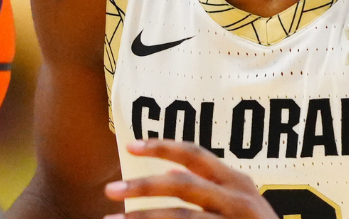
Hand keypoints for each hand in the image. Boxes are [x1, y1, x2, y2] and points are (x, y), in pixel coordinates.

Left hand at [104, 139, 278, 218]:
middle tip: (109, 189)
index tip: (129, 145)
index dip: (161, 147)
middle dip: (143, 186)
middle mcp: (238, 199)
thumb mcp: (239, 203)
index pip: (195, 154)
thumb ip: (208, 186)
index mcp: (237, 182)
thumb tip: (169, 172)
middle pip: (183, 185)